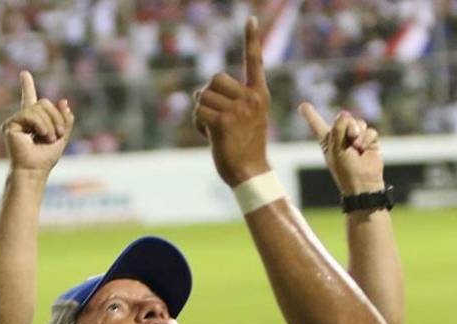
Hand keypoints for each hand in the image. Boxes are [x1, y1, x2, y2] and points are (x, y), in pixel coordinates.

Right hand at [1, 71, 73, 174]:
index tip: (24, 73)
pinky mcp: (10, 125)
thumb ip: (65, 120)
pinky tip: (40, 135)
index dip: (27, 86)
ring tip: (48, 139)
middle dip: (56, 117)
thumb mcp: (61, 137)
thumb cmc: (45, 159)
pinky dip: (40, 124)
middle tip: (57, 135)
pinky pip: (30, 114)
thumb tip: (64, 101)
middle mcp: (23, 119)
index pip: (31, 100)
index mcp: (33, 122)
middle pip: (44, 102)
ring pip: (39, 107)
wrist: (34, 171)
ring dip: (49, 124)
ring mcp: (16, 121)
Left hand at [193, 17, 270, 185]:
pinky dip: (198, 124)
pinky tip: (209, 135)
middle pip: (215, 79)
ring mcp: (238, 110)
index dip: (251, 39)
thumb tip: (198, 92)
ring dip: (201, 112)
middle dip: (208, 96)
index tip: (250, 19)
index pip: (255, 61)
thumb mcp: (245, 118)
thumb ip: (230, 100)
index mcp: (259, 95)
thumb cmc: (244, 147)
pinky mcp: (223, 122)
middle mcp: (251, 98)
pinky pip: (198, 112)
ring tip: (214, 129)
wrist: (250, 172)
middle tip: (216, 117)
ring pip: (203, 96)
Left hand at [299, 103, 383, 195]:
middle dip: (348, 126)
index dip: (310, 115)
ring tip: (357, 147)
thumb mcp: (336, 149)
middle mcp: (341, 138)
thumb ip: (338, 128)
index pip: (317, 125)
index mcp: (327, 141)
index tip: (303, 105)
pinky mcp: (369, 141)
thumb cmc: (345, 170)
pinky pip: (370, 130)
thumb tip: (345, 113)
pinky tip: (365, 149)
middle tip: (350, 140)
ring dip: (358, 133)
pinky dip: (367, 138)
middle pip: (344, 118)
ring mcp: (355, 139)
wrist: (363, 183)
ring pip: (358, 122)